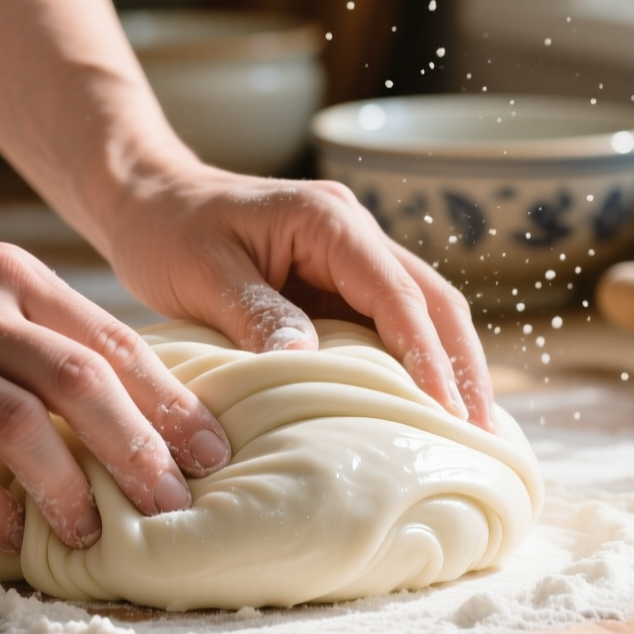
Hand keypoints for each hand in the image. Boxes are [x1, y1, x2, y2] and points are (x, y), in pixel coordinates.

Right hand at [0, 213, 231, 551]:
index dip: (170, 401)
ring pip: (18, 420)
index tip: (213, 450)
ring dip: (66, 484)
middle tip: (175, 502)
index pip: (112, 341)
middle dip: (140, 448)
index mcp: (12, 277)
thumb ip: (36, 328)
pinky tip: (10, 531)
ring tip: (94, 533)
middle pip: (82, 380)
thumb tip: (119, 397)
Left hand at [103, 164, 495, 431]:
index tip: (447, 412)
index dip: (427, 356)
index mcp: (329, 220)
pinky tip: (426, 408)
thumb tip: (307, 361)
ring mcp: (352, 256)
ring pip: (424, 311)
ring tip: (472, 432)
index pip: (397, 295)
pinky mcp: (339, 282)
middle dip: (464, 366)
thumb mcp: (202, 273)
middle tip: (484, 435)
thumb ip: (255, 315)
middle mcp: (354, 232)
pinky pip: (391, 323)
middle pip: (433, 301)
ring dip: (451, 366)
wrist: (149, 199)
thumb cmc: (167, 231)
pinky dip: (416, 363)